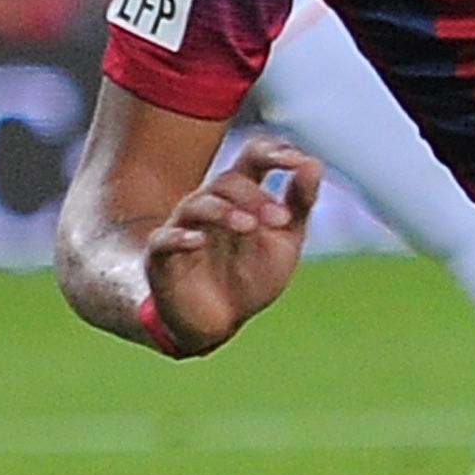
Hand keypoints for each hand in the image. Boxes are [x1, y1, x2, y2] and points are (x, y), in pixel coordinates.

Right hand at [143, 137, 320, 353]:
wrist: (218, 322)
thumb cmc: (251, 274)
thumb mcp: (285, 240)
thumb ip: (299, 204)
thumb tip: (314, 163)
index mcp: (242, 196)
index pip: (253, 157)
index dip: (273, 152)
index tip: (296, 161)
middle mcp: (209, 204)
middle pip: (228, 181)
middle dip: (256, 197)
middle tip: (280, 220)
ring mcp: (183, 228)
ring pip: (197, 204)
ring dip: (224, 211)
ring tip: (249, 226)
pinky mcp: (161, 257)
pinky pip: (163, 239)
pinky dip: (179, 237)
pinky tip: (197, 241)